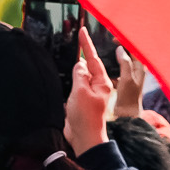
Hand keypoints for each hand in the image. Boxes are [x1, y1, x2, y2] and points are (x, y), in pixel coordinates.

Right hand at [63, 25, 112, 154]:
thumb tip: (79, 65)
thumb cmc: (86, 117)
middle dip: (82, 52)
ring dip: (76, 67)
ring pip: (81, 76)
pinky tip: (67, 75)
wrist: (84, 139)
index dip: (86, 44)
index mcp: (101, 82)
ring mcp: (89, 94)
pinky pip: (76, 86)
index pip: (93, 58)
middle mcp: (97, 86)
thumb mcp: (81, 91)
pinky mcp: (81, 102)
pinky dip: (71, 80)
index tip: (82, 30)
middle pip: (88, 65)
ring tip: (71, 54)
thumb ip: (80, 75)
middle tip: (76, 37)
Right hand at [111, 47, 145, 118]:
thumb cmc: (129, 98)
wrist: (127, 116)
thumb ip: (125, 63)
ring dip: (113, 59)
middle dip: (118, 48)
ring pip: (121, 63)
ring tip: (105, 55)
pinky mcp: (123, 83)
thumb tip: (120, 49)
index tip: (113, 38)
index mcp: (140, 67)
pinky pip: (116, 72)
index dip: (124, 41)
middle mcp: (136, 70)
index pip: (133, 48)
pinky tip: (104, 70)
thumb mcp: (126, 78)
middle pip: (127, 54)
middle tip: (108, 43)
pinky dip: (111, 69)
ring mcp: (129, 77)